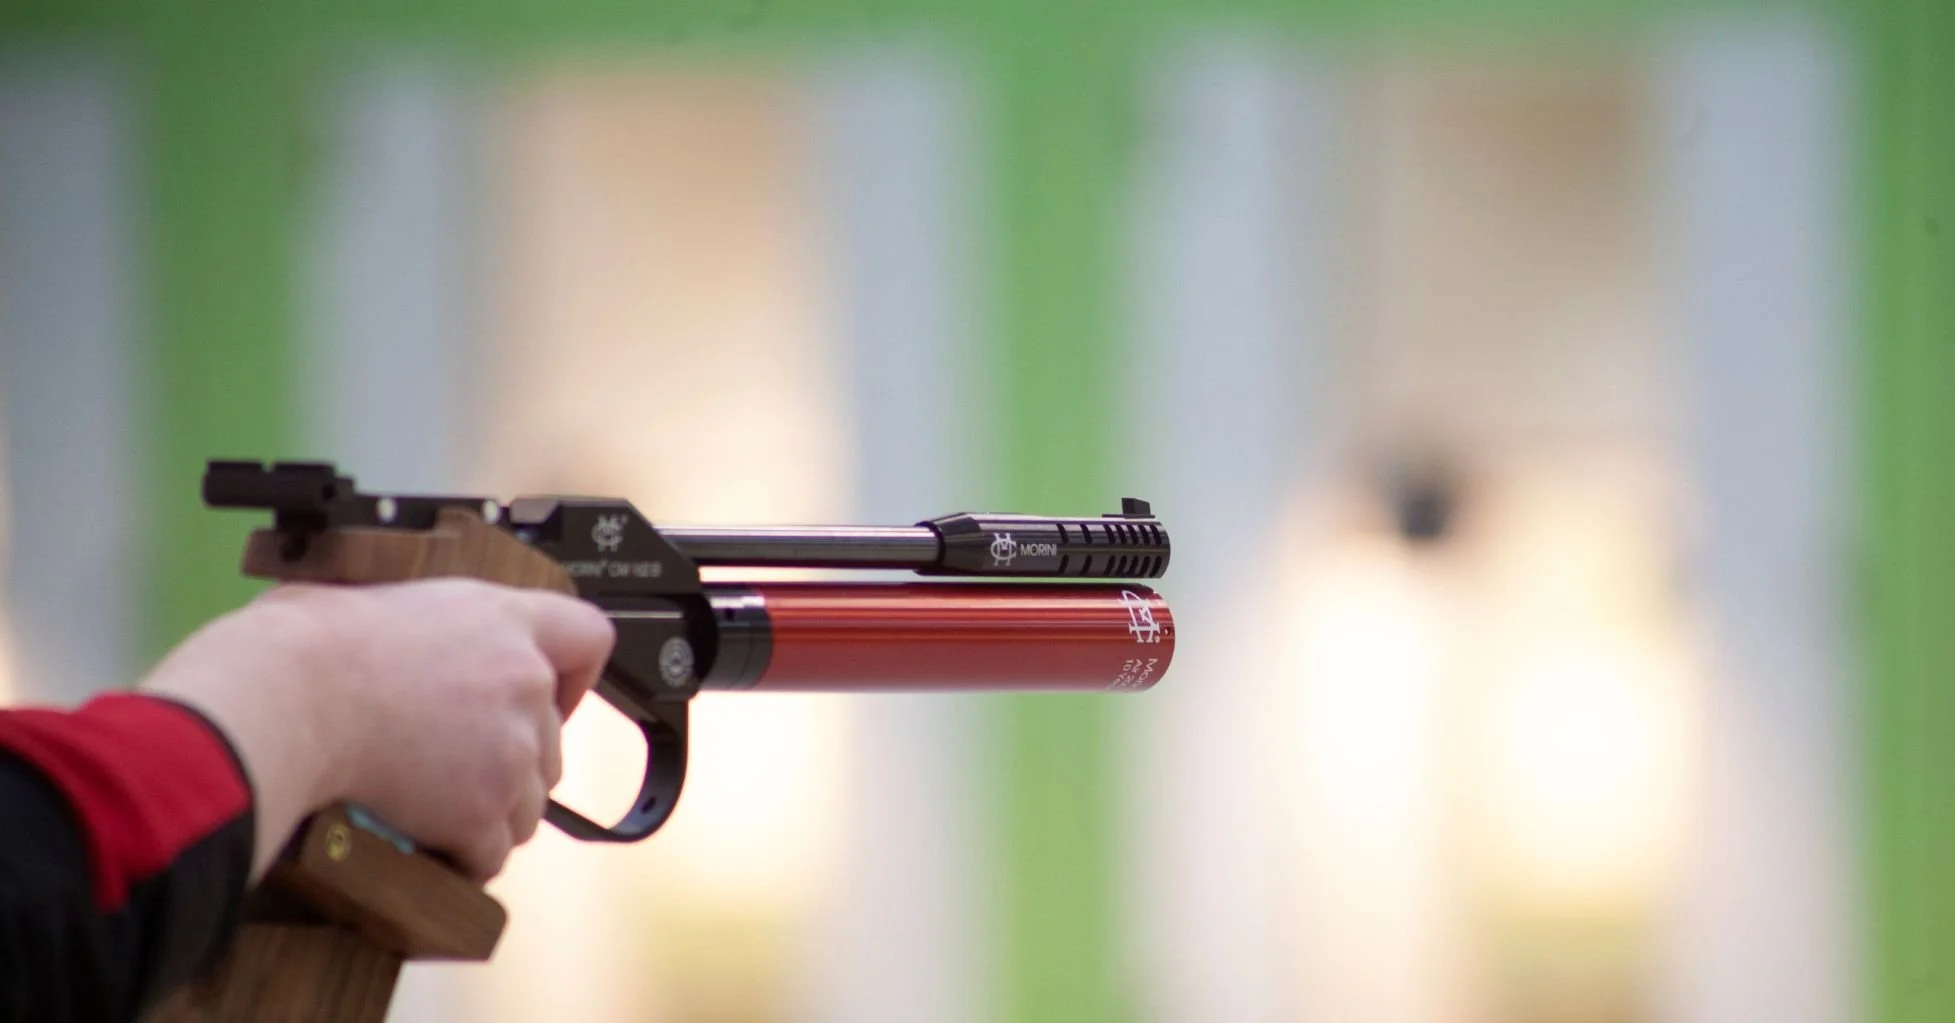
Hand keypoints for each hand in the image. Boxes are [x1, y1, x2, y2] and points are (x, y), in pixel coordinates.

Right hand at [144, 579, 613, 881]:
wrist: (283, 701)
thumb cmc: (302, 647)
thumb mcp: (368, 598)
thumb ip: (412, 620)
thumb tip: (371, 628)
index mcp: (499, 618)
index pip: (588, 637)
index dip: (574, 676)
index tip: (548, 698)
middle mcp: (522, 680)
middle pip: (552, 741)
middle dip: (510, 761)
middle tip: (454, 767)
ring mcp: (510, 749)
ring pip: (528, 804)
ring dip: (488, 812)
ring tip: (433, 809)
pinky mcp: (484, 809)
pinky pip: (491, 851)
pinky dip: (462, 855)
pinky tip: (426, 844)